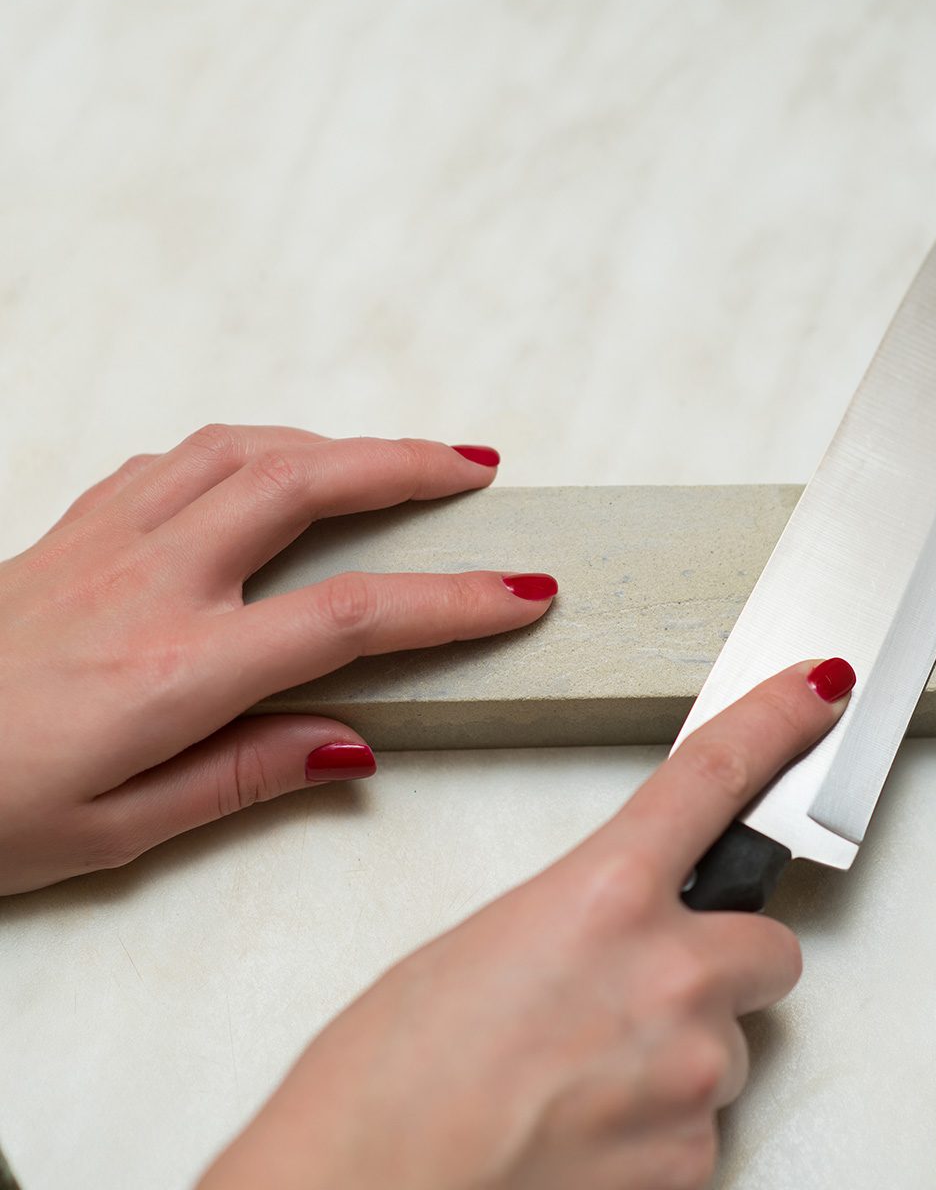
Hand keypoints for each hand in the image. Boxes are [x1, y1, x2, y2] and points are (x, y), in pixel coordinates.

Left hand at [0, 425, 555, 893]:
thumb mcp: (120, 832)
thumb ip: (246, 776)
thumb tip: (351, 743)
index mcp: (176, 671)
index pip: (350, 617)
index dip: (452, 600)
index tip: (522, 591)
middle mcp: (150, 583)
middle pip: (307, 485)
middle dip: (408, 466)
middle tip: (477, 467)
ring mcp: (108, 540)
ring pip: (244, 448)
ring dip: (335, 441)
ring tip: (395, 457)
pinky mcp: (76, 525)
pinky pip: (178, 457)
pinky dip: (251, 447)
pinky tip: (276, 467)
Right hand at [199, 659, 852, 1189]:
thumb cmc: (386, 1078)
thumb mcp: (483, 944)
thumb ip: (584, 919)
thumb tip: (626, 935)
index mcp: (602, 896)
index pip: (715, 777)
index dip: (778, 721)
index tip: (816, 693)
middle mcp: (669, 977)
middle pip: (768, 946)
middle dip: (723, 962)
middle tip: (646, 989)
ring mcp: (690, 1077)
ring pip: (734, 1047)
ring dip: (681, 1053)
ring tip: (582, 1079)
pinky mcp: (691, 1167)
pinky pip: (706, 1129)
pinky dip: (662, 1128)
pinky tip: (588, 1134)